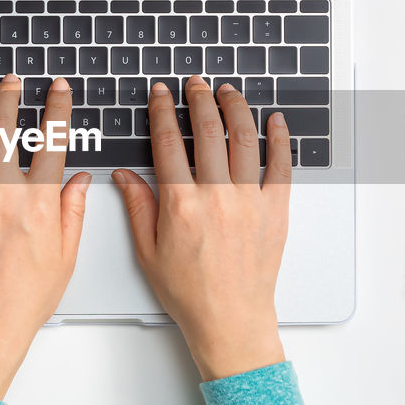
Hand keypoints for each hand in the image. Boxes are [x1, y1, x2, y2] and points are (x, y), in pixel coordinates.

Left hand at [0, 75, 90, 398]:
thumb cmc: (26, 297)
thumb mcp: (66, 255)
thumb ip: (73, 211)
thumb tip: (77, 179)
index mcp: (39, 204)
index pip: (51, 140)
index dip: (57, 107)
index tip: (58, 89)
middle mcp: (3, 196)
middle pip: (2, 128)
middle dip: (8, 95)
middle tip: (12, 81)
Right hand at [112, 75, 291, 380]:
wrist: (230, 320)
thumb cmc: (189, 293)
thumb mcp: (148, 251)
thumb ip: (137, 207)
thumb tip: (124, 175)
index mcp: (181, 204)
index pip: (168, 143)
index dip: (163, 112)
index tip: (161, 94)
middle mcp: (216, 196)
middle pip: (208, 132)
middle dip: (199, 100)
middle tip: (196, 83)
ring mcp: (249, 201)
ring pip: (244, 140)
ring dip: (235, 109)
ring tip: (228, 92)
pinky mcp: (274, 211)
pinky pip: (280, 166)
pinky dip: (279, 139)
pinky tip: (275, 121)